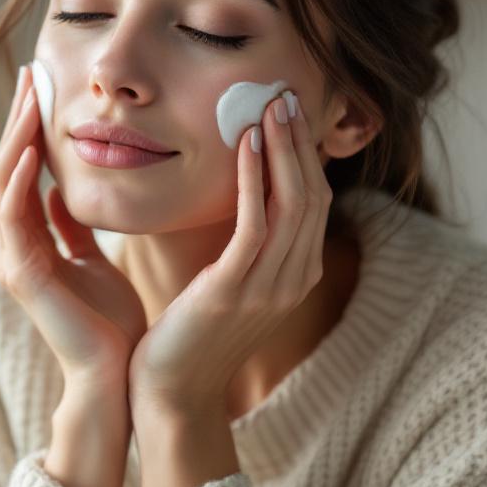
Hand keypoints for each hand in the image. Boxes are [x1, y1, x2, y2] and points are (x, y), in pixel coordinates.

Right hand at [0, 64, 147, 388]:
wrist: (115, 375)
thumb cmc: (110, 323)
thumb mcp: (94, 261)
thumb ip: (73, 229)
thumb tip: (62, 193)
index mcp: (31, 242)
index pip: (25, 171)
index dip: (31, 128)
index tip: (44, 86)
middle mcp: (14, 247)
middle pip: (8, 168)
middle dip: (19, 120)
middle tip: (31, 74)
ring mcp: (12, 260)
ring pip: (5, 185)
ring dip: (17, 139)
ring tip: (30, 98)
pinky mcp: (23, 275)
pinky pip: (14, 218)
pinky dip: (20, 182)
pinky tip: (32, 152)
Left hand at [127, 92, 332, 414]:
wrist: (172, 392)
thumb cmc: (190, 333)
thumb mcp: (228, 281)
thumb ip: (244, 244)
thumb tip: (242, 195)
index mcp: (296, 275)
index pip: (314, 200)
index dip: (305, 153)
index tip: (289, 111)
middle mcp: (294, 279)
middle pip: (312, 194)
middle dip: (300, 141)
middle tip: (284, 94)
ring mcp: (270, 287)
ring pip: (292, 202)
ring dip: (282, 148)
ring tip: (269, 106)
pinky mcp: (235, 290)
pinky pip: (255, 223)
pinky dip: (255, 179)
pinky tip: (245, 144)